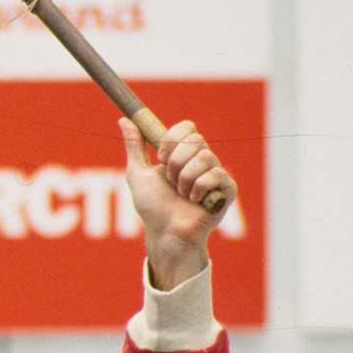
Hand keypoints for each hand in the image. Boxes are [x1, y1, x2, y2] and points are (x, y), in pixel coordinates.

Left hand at [121, 118, 235, 289]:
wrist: (165, 232)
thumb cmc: (152, 207)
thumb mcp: (137, 174)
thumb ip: (134, 146)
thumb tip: (124, 120)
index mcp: (183, 154)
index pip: (187, 128)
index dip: (173, 139)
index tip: (161, 157)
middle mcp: (201, 161)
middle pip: (196, 139)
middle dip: (176, 161)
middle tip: (170, 180)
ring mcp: (216, 175)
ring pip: (206, 156)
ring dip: (185, 178)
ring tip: (182, 195)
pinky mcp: (227, 190)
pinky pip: (217, 174)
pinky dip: (199, 188)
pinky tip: (195, 202)